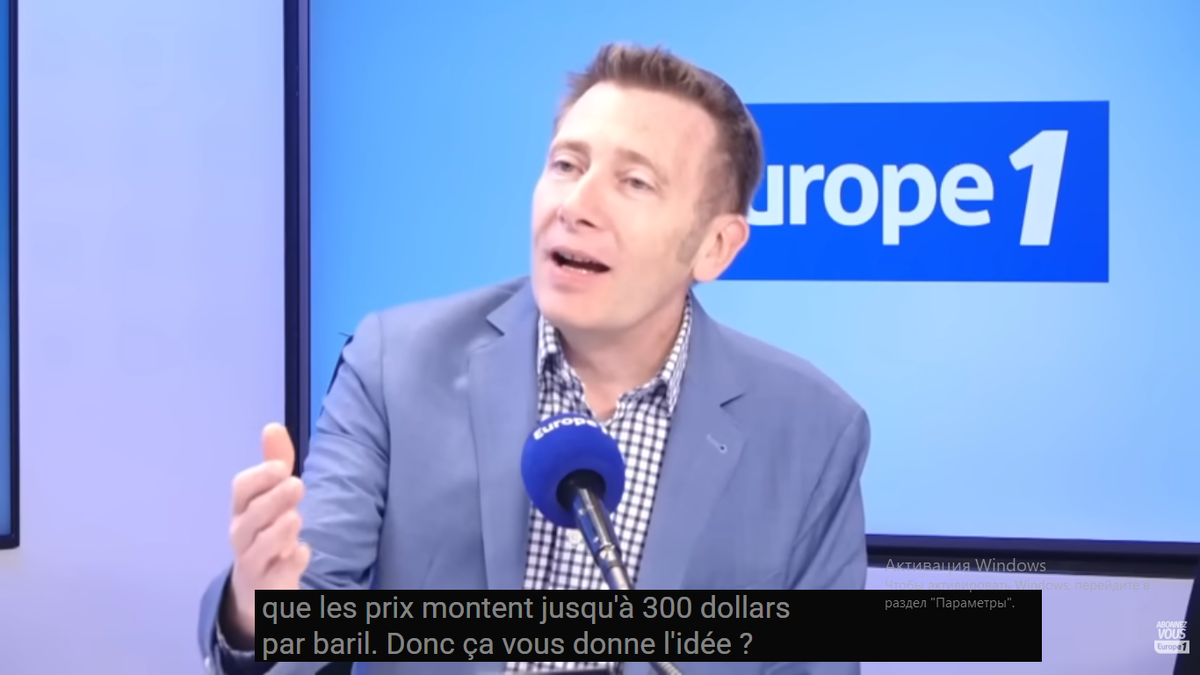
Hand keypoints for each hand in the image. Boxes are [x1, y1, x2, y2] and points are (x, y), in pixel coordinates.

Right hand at [226, 423, 311, 639]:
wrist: (258, 588)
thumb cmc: (266, 533)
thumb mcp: (271, 498)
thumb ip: (275, 464)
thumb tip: (272, 426)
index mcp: (243, 510)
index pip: (242, 489)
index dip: (261, 476)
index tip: (284, 468)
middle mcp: (243, 535)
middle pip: (250, 516)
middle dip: (273, 499)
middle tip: (298, 484)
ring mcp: (253, 562)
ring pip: (258, 547)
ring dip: (278, 530)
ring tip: (295, 518)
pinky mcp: (268, 586)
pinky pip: (276, 576)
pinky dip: (289, 563)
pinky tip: (301, 552)